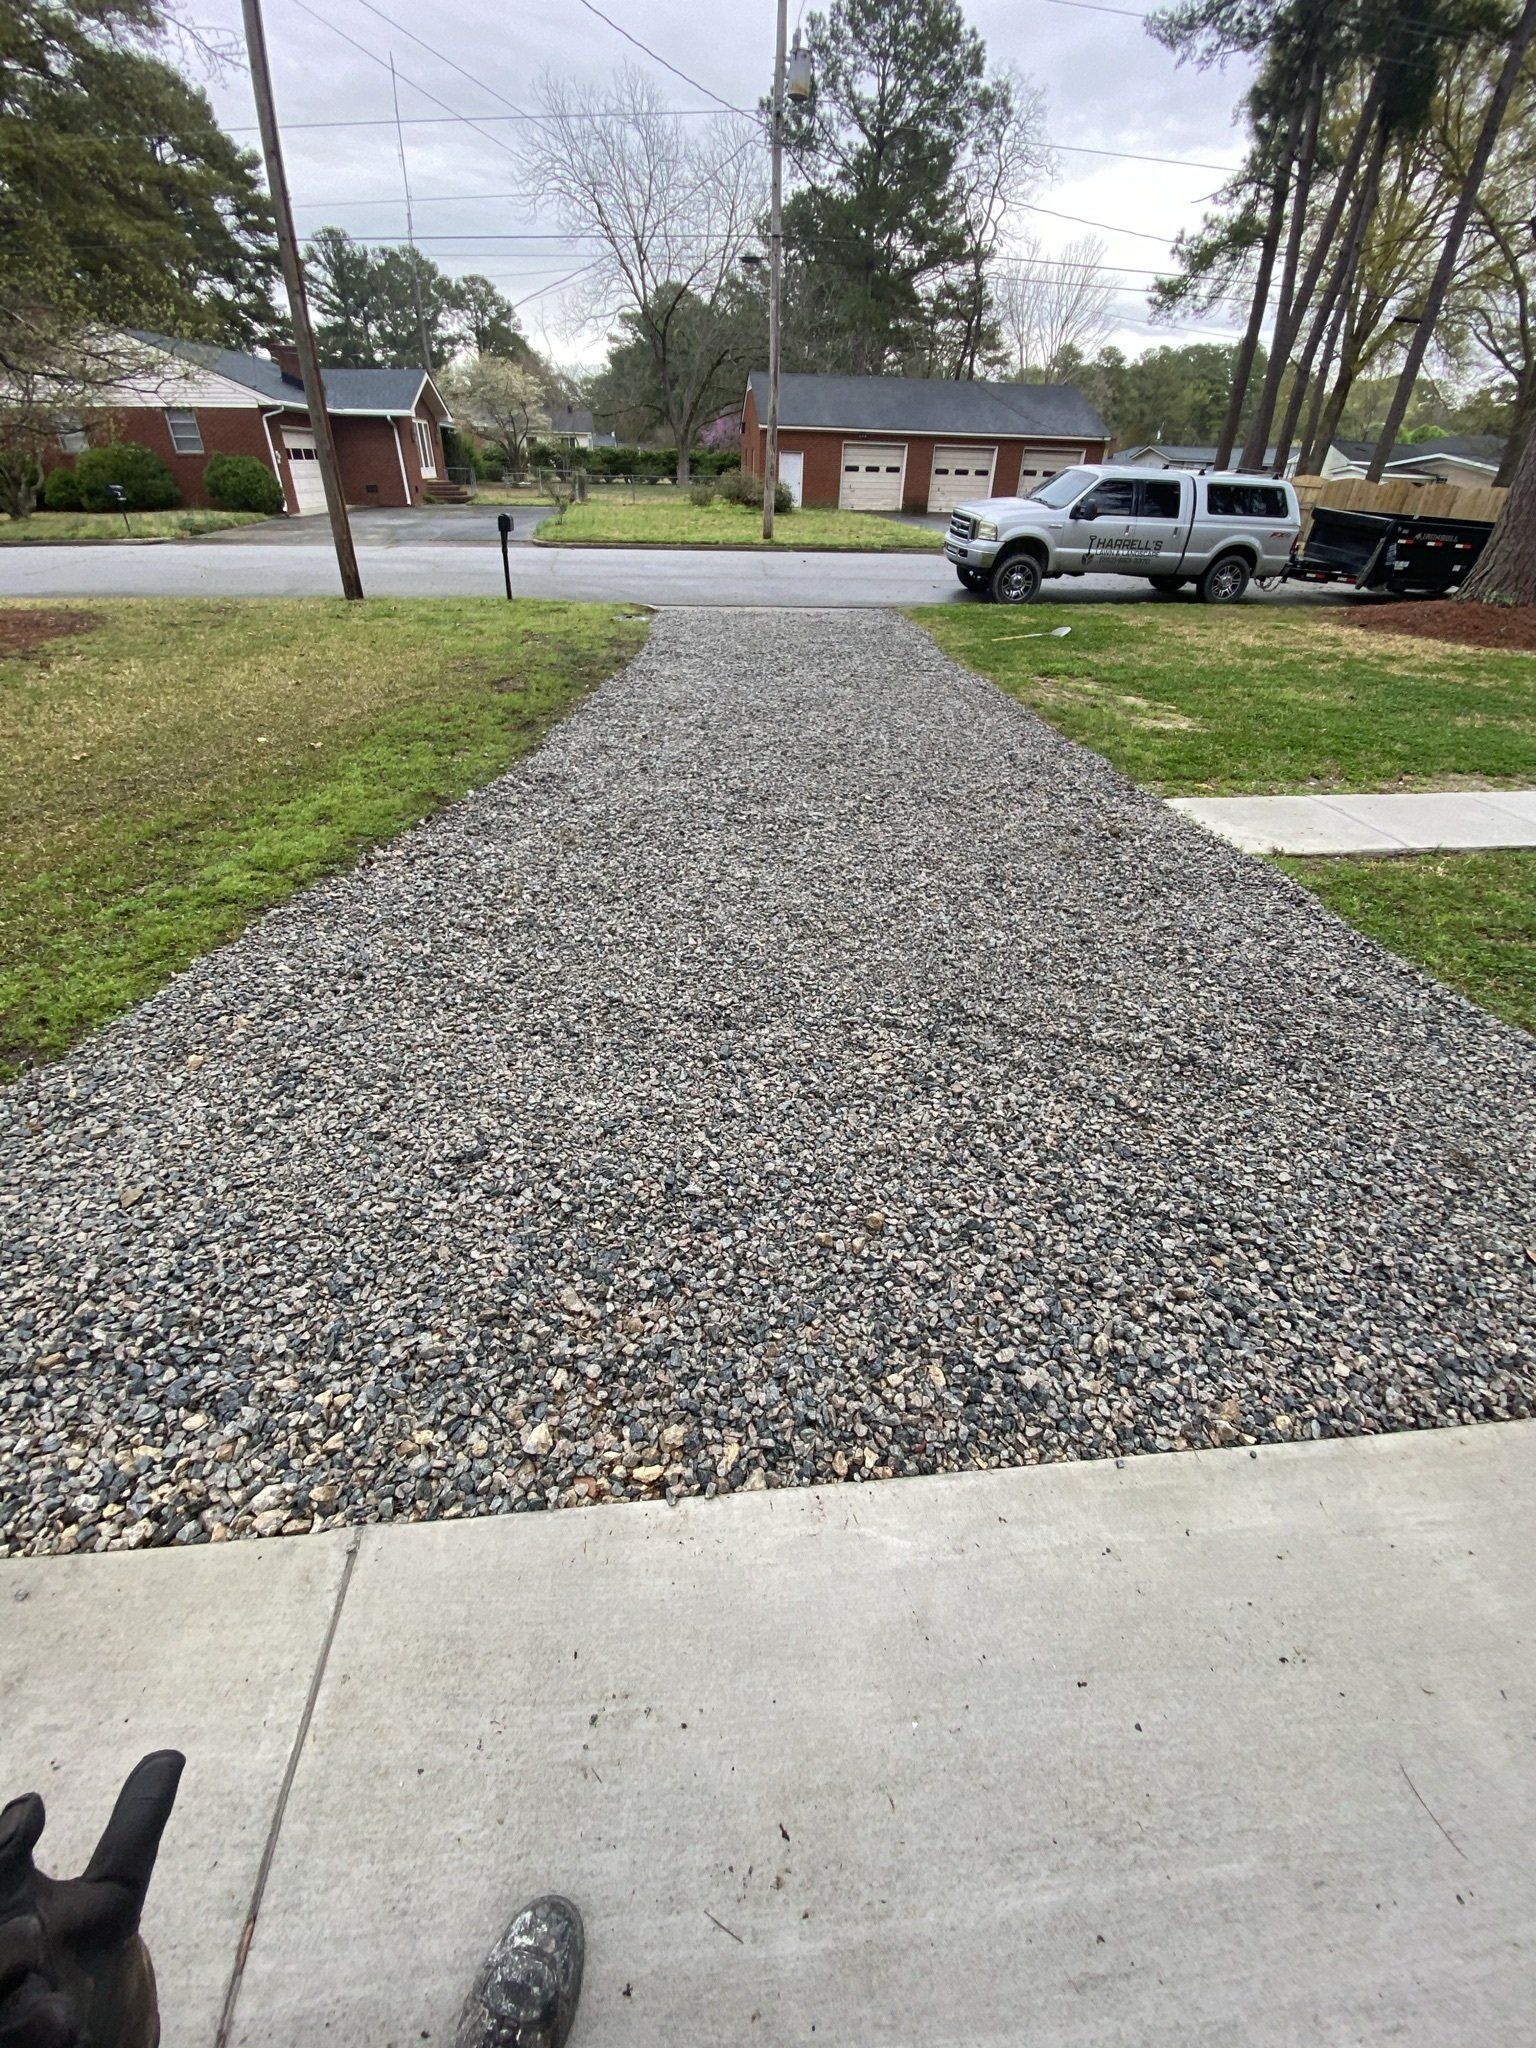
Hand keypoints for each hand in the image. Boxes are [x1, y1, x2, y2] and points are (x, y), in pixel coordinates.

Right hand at [0, 1753, 182, 2047]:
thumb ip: (132, 1829)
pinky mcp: (11, 2035)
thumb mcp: (114, 1889)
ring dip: (21, 1994)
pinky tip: (62, 2024)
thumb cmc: (84, 1946)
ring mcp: (1, 2001)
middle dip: (8, 1941)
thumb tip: (172, 1755)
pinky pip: (16, 2036)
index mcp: (9, 1898)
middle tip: (31, 1924)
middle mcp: (0, 1950)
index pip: (5, 1859)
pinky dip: (37, 2031)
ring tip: (57, 2003)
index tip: (33, 1808)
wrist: (81, 2025)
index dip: (11, 1838)